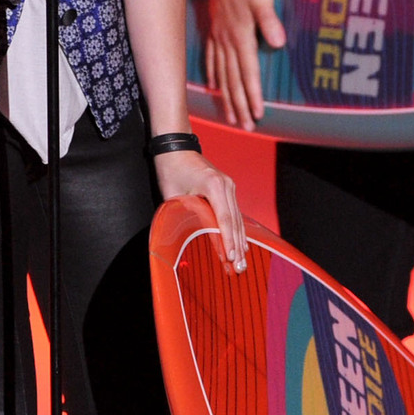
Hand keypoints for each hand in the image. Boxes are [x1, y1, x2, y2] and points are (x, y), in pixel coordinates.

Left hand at [154, 148, 248, 271]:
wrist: (175, 145)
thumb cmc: (170, 168)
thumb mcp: (172, 194)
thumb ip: (181, 215)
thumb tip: (183, 237)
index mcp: (213, 185)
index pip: (224, 219)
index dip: (228, 241)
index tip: (231, 259)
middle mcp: (226, 185)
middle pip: (234, 221)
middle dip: (237, 247)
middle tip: (239, 269)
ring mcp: (229, 185)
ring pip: (238, 218)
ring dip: (240, 240)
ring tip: (242, 262)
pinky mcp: (227, 187)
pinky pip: (234, 211)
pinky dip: (238, 229)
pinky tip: (241, 244)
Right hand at [203, 0, 281, 131]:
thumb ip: (269, 21)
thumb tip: (279, 42)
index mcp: (240, 36)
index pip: (248, 72)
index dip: (253, 95)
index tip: (257, 115)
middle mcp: (227, 41)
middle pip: (233, 80)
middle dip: (240, 105)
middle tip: (246, 127)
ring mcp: (218, 37)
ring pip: (221, 74)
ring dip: (227, 97)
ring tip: (232, 118)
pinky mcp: (213, 31)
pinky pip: (211, 60)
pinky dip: (213, 76)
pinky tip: (213, 87)